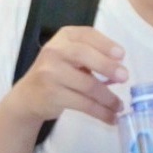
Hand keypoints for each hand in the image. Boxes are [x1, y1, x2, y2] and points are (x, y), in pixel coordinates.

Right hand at [6, 24, 128, 131]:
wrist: (28, 96)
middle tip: (125, 78)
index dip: (106, 44)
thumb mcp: (70, 56)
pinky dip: (100, 112)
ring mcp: (50, 73)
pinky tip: (111, 117)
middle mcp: (54, 51)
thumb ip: (92, 56)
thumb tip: (119, 70)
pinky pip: (83, 104)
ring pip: (87, 85)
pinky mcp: (52, 95)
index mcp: (63, 37)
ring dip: (108, 98)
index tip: (121, 55)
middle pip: (84, 55)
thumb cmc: (56, 73)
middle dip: (108, 67)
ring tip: (119, 106)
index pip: (87, 35)